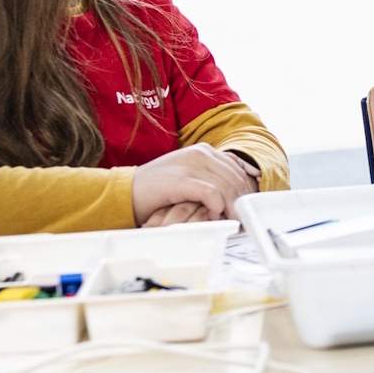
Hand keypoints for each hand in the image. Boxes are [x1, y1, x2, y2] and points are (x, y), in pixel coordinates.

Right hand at [131, 145, 260, 225]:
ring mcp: (191, 164)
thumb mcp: (188, 178)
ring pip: (227, 186)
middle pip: (236, 177)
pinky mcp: (182, 180)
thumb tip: (236, 193)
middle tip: (243, 219)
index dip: (246, 187)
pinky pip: (211, 194)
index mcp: (204, 150)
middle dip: (242, 200)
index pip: (237, 166)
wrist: (126, 192)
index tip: (247, 206)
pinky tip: (214, 217)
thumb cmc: (158, 190)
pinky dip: (217, 208)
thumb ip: (210, 178)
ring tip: (230, 221)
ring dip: (231, 206)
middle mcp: (200, 153)